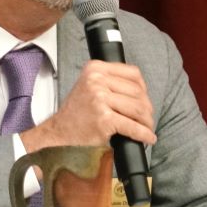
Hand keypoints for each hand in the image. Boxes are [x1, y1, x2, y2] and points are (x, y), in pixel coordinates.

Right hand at [20, 61, 155, 153]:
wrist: (59, 132)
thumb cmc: (76, 113)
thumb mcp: (90, 86)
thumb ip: (110, 81)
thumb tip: (141, 91)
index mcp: (95, 68)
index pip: (133, 73)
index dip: (143, 88)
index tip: (144, 99)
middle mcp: (96, 81)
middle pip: (138, 92)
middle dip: (147, 108)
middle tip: (146, 118)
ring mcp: (100, 99)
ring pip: (138, 109)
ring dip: (147, 121)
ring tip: (146, 128)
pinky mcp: (104, 119)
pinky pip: (133, 127)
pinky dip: (143, 134)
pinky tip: (147, 138)